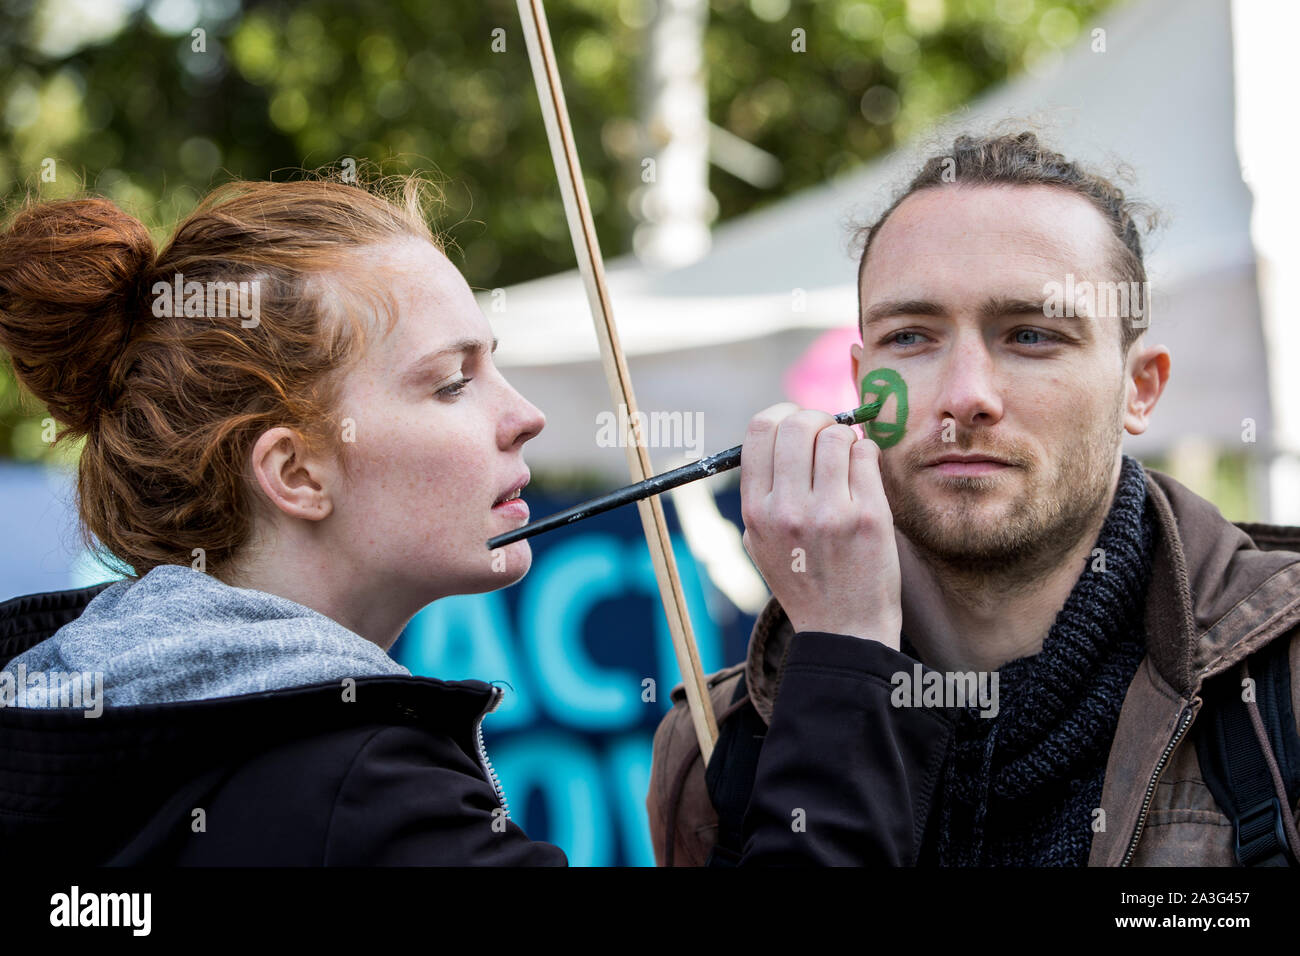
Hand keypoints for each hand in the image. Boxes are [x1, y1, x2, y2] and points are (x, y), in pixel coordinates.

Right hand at [739, 403, 901, 649]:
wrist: (844, 629)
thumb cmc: (804, 579)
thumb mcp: (760, 541)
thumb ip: (763, 490)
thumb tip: (782, 432)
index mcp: (756, 511)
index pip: (760, 430)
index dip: (781, 414)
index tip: (797, 424)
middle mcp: (787, 510)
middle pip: (798, 424)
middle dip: (817, 419)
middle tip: (827, 433)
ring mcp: (829, 513)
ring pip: (837, 435)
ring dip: (845, 437)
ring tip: (848, 459)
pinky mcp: (868, 516)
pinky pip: (866, 455)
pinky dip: (867, 454)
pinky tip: (864, 474)